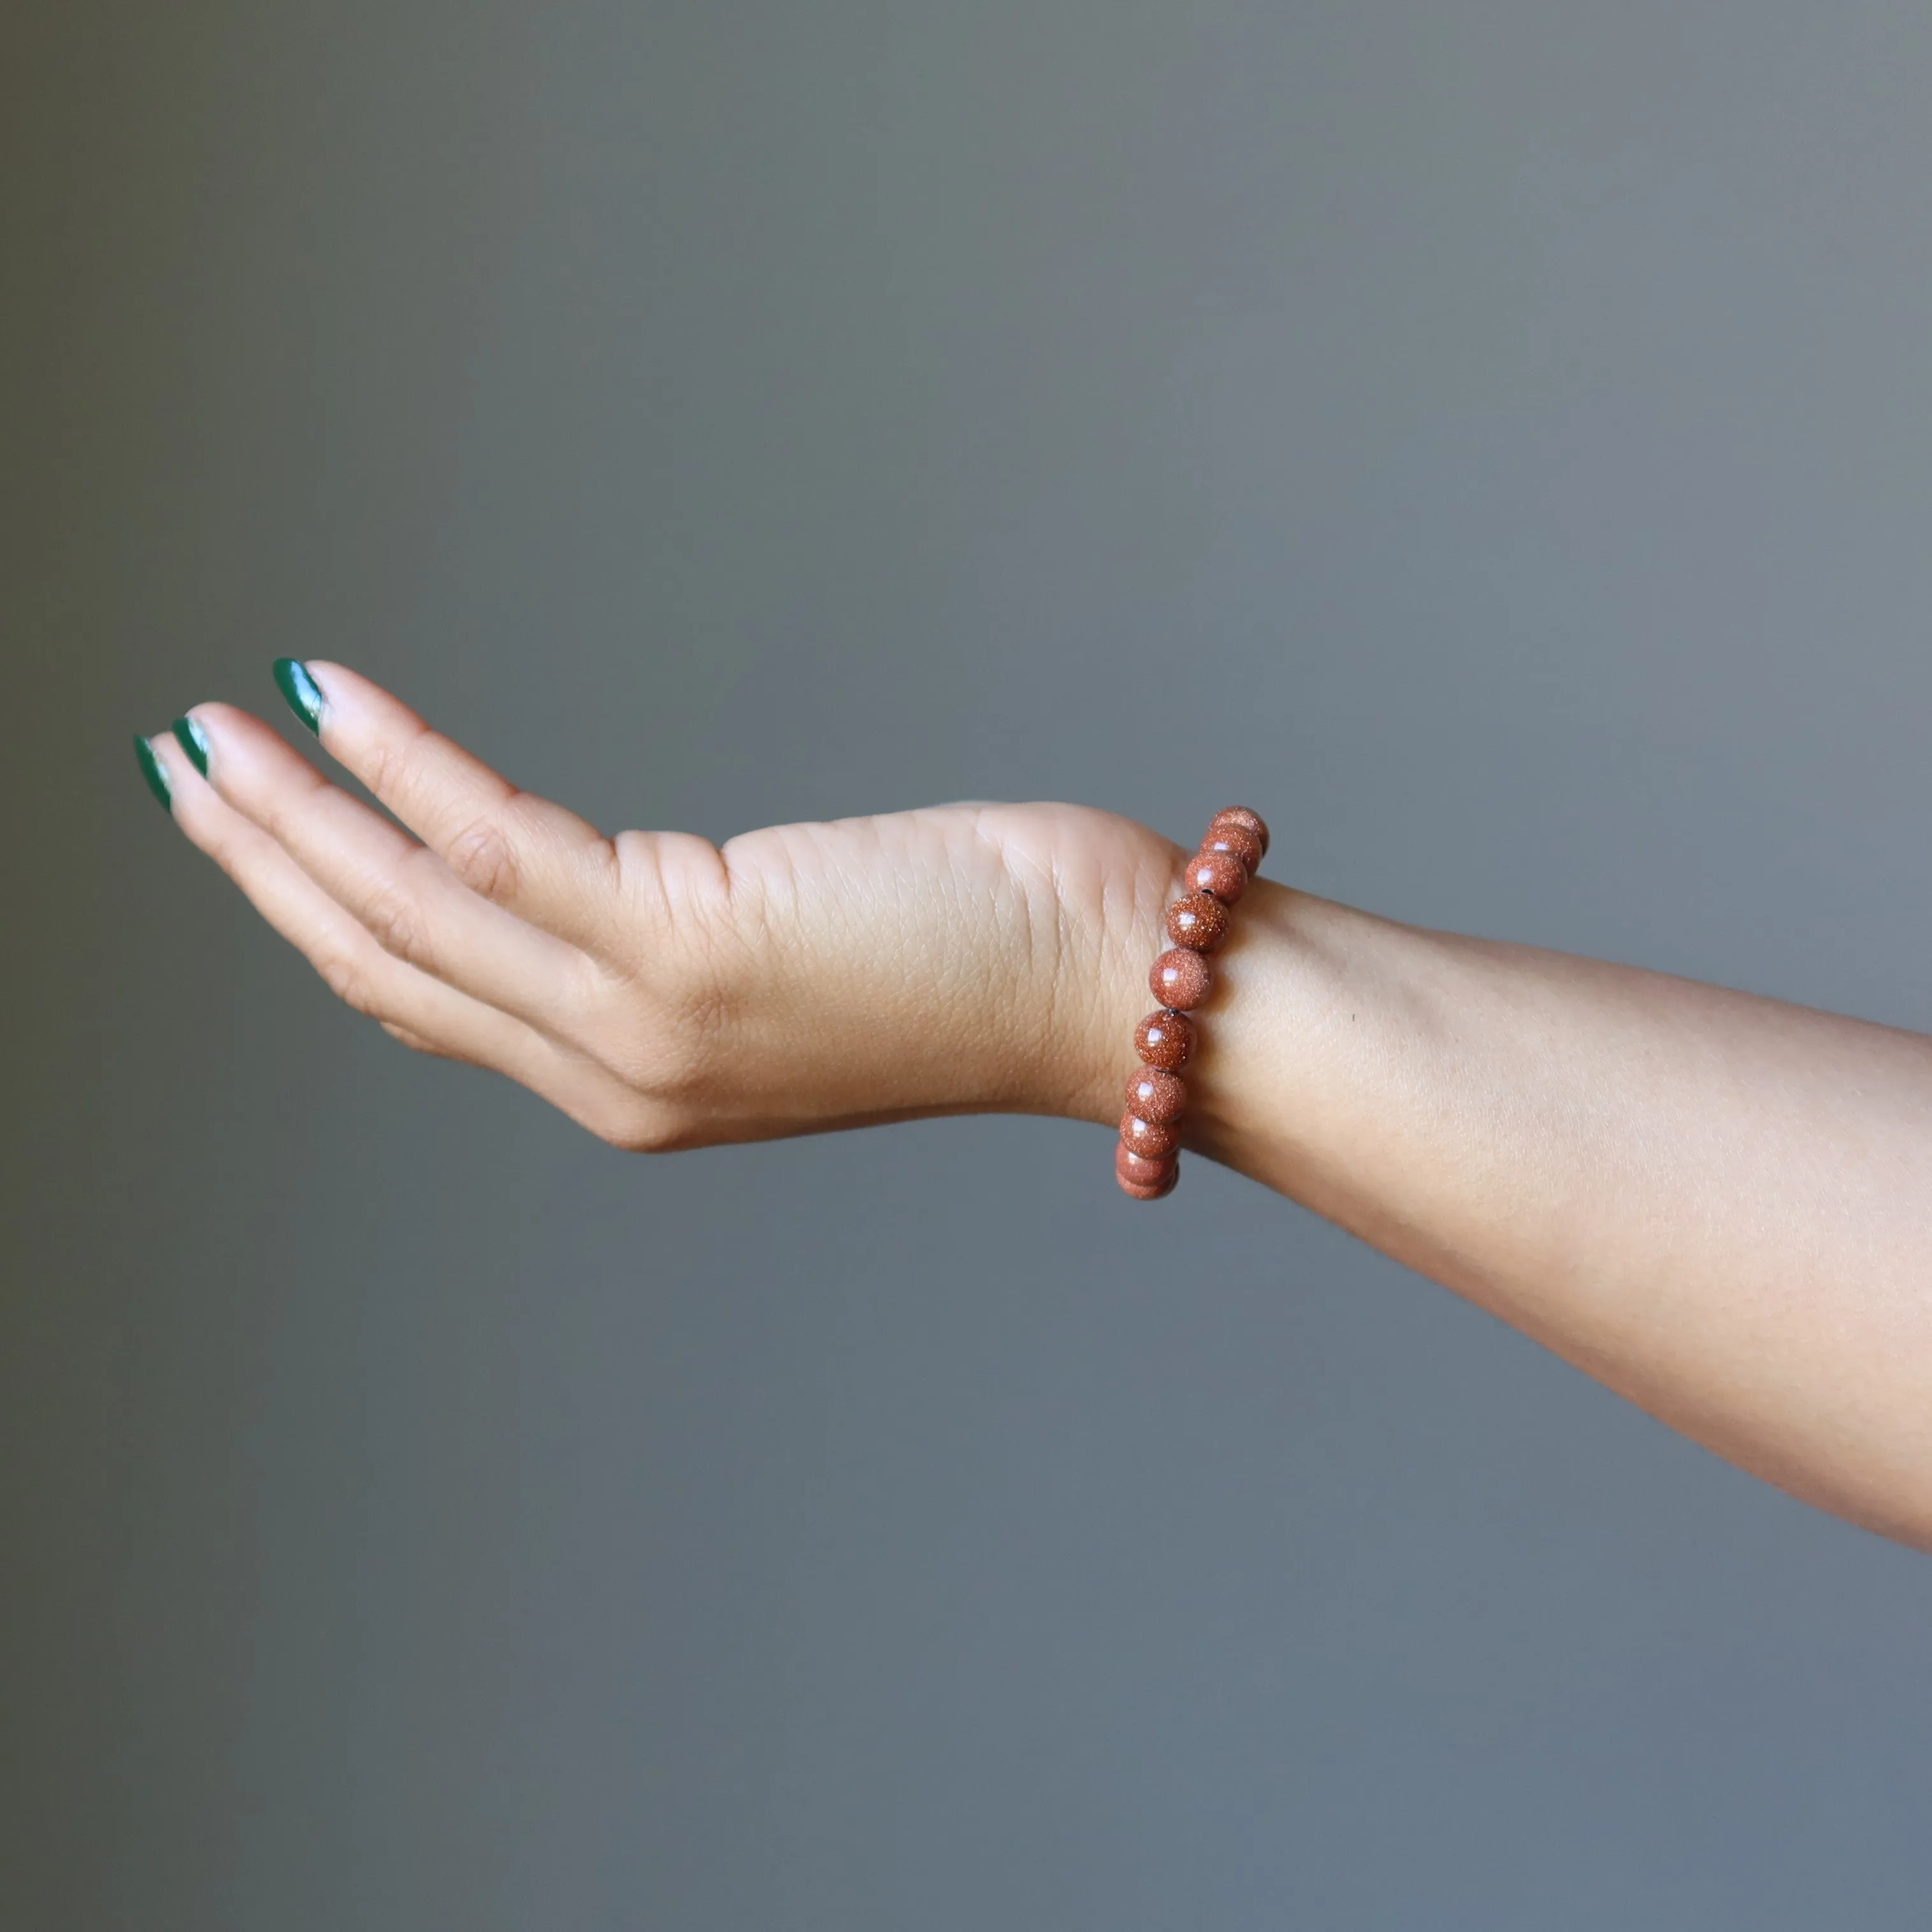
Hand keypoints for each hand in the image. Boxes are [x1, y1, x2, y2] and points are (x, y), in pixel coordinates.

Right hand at [141, 664, 1182, 1148]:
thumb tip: (617, 875)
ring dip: (294, 810)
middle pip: (393, 961)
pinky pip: (495, 840)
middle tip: (179, 767)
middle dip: (271, 864)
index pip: (440, 1002)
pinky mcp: (684, 945)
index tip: (263, 833)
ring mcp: (641, 1023)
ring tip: (207, 728)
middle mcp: (618, 1074)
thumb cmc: (985, 956)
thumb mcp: (800, 961)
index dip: (330, 917)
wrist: (1106, 992)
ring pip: (413, 905)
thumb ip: (685, 947)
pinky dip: (398, 761)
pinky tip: (329, 696)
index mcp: (639, 1082)